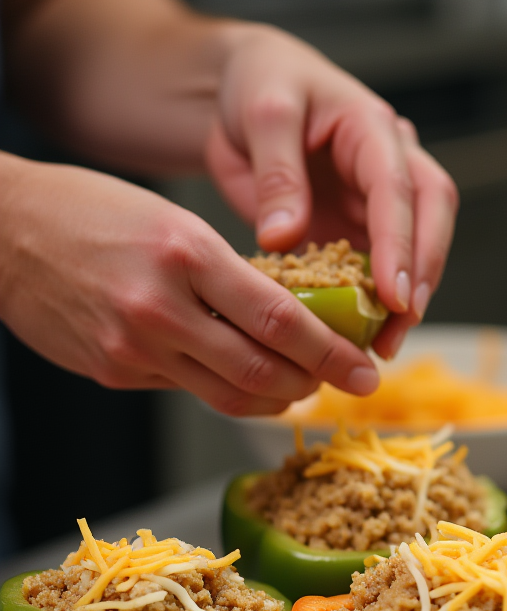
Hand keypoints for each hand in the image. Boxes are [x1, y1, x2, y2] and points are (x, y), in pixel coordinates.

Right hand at [0, 155, 381, 415]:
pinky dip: (226, 389)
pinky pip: (188, 392)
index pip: (281, 321)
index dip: (332, 354)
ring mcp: (133, 348)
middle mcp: (160, 309)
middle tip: (342, 382)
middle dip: (314, 385)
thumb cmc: (93, 211)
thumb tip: (292, 322)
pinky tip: (241, 377)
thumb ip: (231, 275)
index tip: (365, 370)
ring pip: (230, 396)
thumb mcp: (176, 223)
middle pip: (263, 372)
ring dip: (277, 398)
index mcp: (186, 255)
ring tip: (300, 386)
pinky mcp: (114, 373)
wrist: (0, 232)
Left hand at [205, 25, 457, 358]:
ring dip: (407, 298)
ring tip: (384, 344)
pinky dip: (375, 303)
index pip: (400, 189)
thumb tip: (285, 235)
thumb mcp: (262, 112)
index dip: (401, 243)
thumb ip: (277, 172)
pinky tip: (363, 335)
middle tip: (402, 324)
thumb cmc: (259, 85)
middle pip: (431, 220)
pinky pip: (379, 267)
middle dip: (422, 275)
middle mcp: (391, 164)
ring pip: (416, 249)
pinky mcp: (363, 228)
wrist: (243, 92)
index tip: (393, 293)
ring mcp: (381, 200)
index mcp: (372, 128)